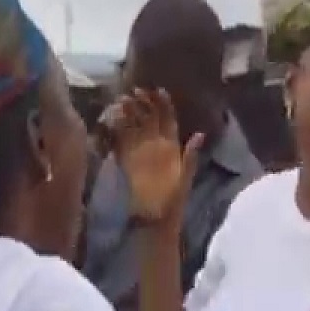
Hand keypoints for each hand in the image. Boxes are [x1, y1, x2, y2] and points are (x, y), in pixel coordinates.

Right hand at [107, 88, 203, 223]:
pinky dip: (115, 129)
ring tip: (120, 101)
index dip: (164, 105)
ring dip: (128, 113)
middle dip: (142, 104)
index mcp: (172, 148)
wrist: (155, 220)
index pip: (168, 120)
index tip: (158, 91)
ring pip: (134, 126)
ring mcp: (140, 152)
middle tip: (134, 92)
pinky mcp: (125, 161)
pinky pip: (119, 140)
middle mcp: (156, 146)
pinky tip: (110, 119)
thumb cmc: (173, 202)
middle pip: (149, 119)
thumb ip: (190, 157)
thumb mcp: (185, 180)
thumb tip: (200, 134)